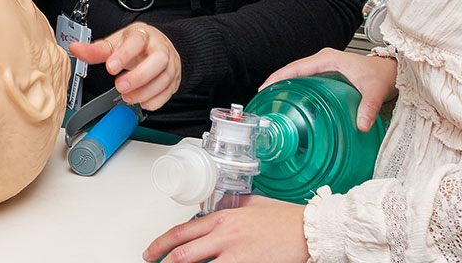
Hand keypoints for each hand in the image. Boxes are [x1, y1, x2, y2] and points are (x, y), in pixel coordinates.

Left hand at [68, 22, 179, 110]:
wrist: (157, 46)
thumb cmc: (135, 44)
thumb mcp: (115, 43)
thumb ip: (96, 50)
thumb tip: (75, 48)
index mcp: (143, 35)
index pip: (137, 41)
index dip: (124, 54)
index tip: (110, 67)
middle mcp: (160, 47)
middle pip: (158, 59)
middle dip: (139, 76)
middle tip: (120, 86)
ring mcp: (170, 63)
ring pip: (165, 77)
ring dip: (145, 91)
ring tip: (128, 97)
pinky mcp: (174, 79)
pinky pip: (169, 91)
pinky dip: (156, 100)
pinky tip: (143, 102)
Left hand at [144, 197, 307, 262]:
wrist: (309, 229)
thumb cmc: (285, 218)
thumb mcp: (251, 204)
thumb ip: (230, 205)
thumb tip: (213, 208)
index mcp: (222, 217)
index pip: (181, 232)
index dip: (161, 244)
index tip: (151, 252)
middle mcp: (224, 235)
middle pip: (183, 253)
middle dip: (163, 261)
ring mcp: (235, 253)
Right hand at [261, 47, 397, 131]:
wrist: (392, 70)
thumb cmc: (383, 75)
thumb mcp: (375, 91)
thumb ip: (368, 107)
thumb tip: (361, 125)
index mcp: (328, 59)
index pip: (296, 67)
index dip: (279, 77)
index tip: (265, 87)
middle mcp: (324, 60)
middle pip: (293, 69)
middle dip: (276, 81)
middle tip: (264, 97)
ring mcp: (325, 65)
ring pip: (298, 73)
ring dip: (285, 83)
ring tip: (273, 98)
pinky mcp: (328, 72)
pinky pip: (306, 77)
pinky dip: (296, 85)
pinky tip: (293, 97)